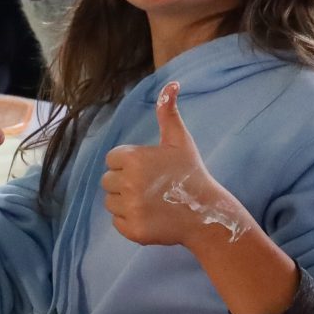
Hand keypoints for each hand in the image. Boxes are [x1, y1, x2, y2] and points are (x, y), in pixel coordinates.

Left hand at [100, 83, 249, 249]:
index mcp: (134, 159)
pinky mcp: (132, 230)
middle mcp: (128, 183)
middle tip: (150, 186)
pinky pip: (117, 222)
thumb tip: (171, 84)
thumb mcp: (180, 140)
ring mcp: (130, 208)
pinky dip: (129, 221)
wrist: (206, 213)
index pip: (113, 159)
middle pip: (108, 181)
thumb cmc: (191, 173)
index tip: (149, 169)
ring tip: (150, 201)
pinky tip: (150, 216)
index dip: (129, 164)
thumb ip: (168, 112)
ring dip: (125, 202)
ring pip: (110, 202)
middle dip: (124, 182)